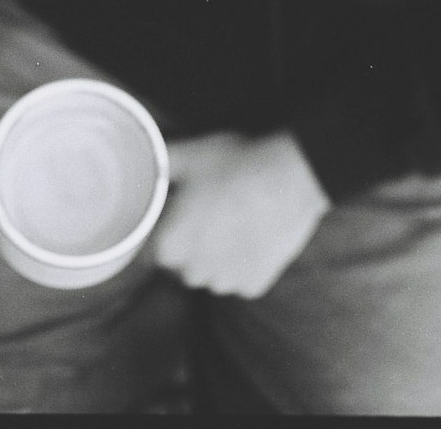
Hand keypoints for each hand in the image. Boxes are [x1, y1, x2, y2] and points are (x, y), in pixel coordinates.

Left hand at [151, 130, 330, 297]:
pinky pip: (241, 278)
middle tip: (208, 213)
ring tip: (234, 222)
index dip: (165, 231)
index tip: (178, 214)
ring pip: (212, 273)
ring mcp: (226, 282)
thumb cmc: (235, 165)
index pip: (153, 251)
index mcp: (169, 245)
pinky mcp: (254, 286)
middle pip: (182, 265)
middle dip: (190, 245)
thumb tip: (150, 164)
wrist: (290, 179)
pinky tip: (254, 235)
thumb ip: (162, 164)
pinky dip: (245, 263)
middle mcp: (193, 272)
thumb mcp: (191, 154)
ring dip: (217, 257)